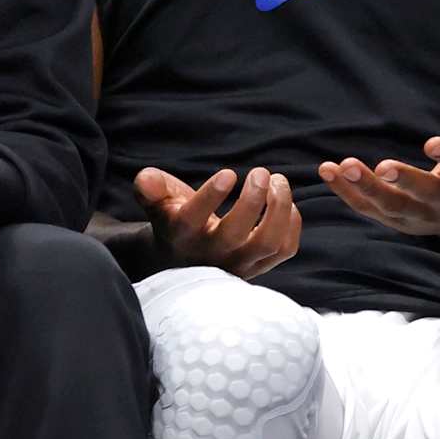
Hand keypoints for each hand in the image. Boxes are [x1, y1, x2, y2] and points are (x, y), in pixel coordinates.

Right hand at [134, 165, 300, 277]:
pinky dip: (292, 224)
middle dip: (252, 200)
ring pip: (266, 243)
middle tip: (261, 172)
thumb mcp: (154, 199)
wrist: (183, 255)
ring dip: (279, 210)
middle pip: (235, 234)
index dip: (211, 195)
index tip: (229, 172)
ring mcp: (237, 264)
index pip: (193, 218)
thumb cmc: (171, 216)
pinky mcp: (259, 266)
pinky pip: (284, 250)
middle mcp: (209, 254)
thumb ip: (148, 187)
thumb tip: (148, 179)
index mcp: (180, 233)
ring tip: (278, 181)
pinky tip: (284, 202)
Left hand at [317, 83, 439, 243]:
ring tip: (342, 166)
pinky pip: (366, 209)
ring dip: (365, 188)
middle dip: (403, 181)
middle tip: (382, 165)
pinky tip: (327, 170)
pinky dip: (345, 192)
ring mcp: (416, 215)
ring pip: (390, 206)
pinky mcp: (393, 220)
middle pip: (422, 194)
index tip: (430, 143)